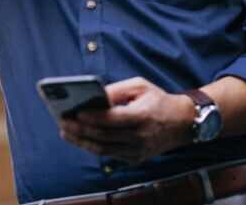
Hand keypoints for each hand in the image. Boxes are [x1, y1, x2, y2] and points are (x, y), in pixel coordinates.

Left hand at [59, 77, 193, 162]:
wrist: (182, 122)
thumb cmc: (157, 100)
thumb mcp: (140, 86)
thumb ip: (116, 90)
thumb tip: (94, 95)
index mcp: (142, 116)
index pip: (112, 119)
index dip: (92, 117)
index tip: (75, 113)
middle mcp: (140, 137)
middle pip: (104, 136)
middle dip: (80, 130)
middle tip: (63, 122)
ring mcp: (138, 151)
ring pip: (104, 150)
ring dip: (82, 142)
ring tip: (66, 132)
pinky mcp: (135, 159)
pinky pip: (110, 154)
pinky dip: (93, 146)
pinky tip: (81, 138)